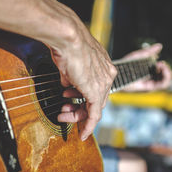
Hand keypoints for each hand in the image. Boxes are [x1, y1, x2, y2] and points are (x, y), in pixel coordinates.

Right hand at [50, 10, 116, 140]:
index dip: (84, 97)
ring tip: (63, 115)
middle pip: (97, 99)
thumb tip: (67, 83)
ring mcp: (103, 84)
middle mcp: (108, 75)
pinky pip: (94, 115)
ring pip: (94, 107)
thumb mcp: (71, 62)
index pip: (98, 87)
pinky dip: (88, 125)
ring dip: (77, 115)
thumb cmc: (67, 44)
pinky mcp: (96, 93)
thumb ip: (72, 76)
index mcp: (104, 66)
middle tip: (64, 111)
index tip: (73, 103)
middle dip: (79, 107)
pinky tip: (82, 134)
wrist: (68, 37)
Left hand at [122, 43, 171, 91]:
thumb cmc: (126, 64)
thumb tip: (160, 46)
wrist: (119, 72)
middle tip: (162, 64)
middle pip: (166, 78)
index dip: (165, 68)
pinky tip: (161, 69)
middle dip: (167, 70)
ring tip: (162, 66)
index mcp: (149, 74)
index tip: (161, 62)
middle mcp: (151, 80)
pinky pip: (162, 85)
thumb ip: (150, 51)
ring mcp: (151, 84)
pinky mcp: (149, 88)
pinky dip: (166, 77)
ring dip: (168, 73)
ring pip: (166, 82)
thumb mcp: (140, 56)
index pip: (162, 73)